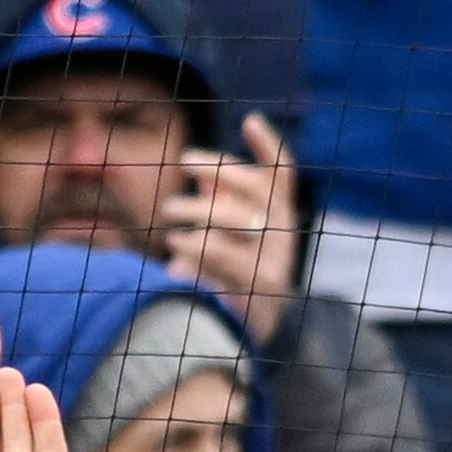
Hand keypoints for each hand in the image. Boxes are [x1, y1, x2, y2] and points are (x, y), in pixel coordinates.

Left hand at [159, 116, 303, 337]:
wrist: (255, 332)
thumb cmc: (237, 274)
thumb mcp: (231, 237)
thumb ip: (222, 207)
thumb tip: (205, 180)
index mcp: (279, 215)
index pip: (282, 173)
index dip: (269, 146)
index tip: (250, 120)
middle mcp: (283, 232)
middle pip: (257, 188)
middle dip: (221, 169)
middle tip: (183, 159)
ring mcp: (276, 259)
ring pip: (239, 220)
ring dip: (200, 210)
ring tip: (167, 209)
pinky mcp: (260, 286)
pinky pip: (227, 257)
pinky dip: (198, 247)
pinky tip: (174, 248)